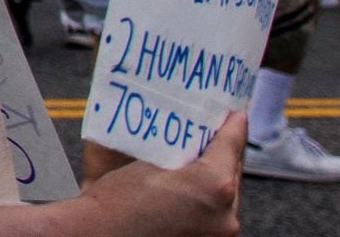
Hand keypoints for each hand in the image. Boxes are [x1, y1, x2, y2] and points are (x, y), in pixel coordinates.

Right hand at [79, 112, 244, 234]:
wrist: (103, 236)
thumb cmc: (117, 200)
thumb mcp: (149, 164)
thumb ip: (181, 151)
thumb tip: (193, 141)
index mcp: (213, 185)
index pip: (232, 146)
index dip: (235, 126)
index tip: (237, 114)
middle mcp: (226, 214)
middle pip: (233, 173)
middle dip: (226, 153)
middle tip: (217, 136)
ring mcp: (221, 234)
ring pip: (228, 197)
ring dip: (219, 178)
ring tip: (203, 164)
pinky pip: (219, 215)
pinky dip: (211, 202)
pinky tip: (194, 193)